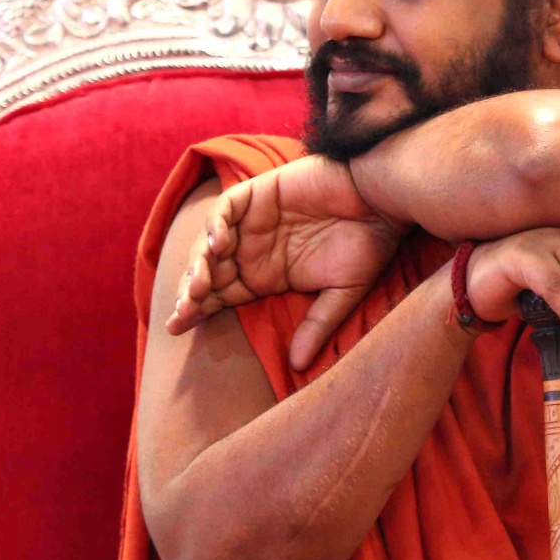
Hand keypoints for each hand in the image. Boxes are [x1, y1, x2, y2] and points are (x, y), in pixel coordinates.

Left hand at [167, 156, 407, 370]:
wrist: (383, 200)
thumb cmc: (368, 245)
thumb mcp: (341, 294)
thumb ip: (316, 326)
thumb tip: (298, 367)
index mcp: (267, 275)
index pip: (221, 295)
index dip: (197, 310)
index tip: (176, 329)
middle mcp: (254, 248)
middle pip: (207, 272)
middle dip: (190, 292)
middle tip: (182, 313)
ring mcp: (253, 220)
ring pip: (209, 242)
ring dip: (199, 264)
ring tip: (198, 286)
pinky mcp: (259, 193)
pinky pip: (226, 208)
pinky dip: (216, 224)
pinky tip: (220, 245)